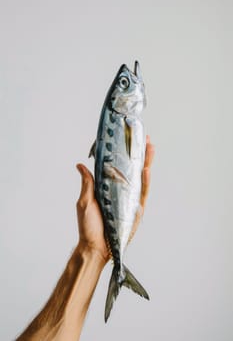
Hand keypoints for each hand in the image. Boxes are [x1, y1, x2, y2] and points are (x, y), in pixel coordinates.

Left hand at [76, 135, 154, 262]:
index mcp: (110, 188)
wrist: (94, 246)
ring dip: (146, 163)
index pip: (120, 168)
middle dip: (140, 155)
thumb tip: (80, 165)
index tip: (128, 141)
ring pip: (141, 179)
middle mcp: (123, 192)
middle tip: (145, 139)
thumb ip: (87, 183)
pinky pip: (142, 195)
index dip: (125, 155)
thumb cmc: (88, 226)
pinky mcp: (136, 211)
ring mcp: (130, 201)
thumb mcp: (84, 200)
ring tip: (149, 148)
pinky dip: (145, 183)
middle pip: (134, 170)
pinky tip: (146, 170)